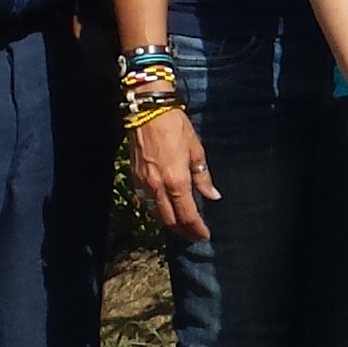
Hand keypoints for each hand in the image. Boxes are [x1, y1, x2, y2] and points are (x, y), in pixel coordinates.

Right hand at [130, 107, 216, 240]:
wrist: (148, 111)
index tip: (205, 236)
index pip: (188, 215)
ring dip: (169, 223)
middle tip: (195, 235)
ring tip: (182, 226)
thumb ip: (203, 177)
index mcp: (177, 181)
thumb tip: (213, 196)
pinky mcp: (134, 177)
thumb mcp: (196, 150)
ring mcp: (144, 183)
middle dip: (183, 231)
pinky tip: (164, 209)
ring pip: (156, 214)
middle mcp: (158, 187)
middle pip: (170, 220)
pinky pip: (145, 202)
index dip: (197, 229)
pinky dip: (156, 210)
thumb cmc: (176, 127)